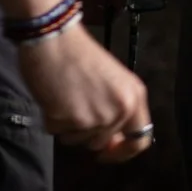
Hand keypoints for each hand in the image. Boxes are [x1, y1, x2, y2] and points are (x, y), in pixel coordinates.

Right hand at [15, 22, 153, 162]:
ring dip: (67, 124)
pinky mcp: (70, 119)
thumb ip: (116, 109)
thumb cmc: (78, 53)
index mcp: (134, 97)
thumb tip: (110, 143)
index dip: (123, 152)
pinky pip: (56, 131)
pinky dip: (51, 117)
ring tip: (64, 94)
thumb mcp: (112, 80)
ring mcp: (95, 116)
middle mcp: (119, 109)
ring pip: (77, 140)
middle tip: (74, 104)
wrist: (54, 37)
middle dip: (85, 130)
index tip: (108, 153)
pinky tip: (53, 94)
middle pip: (102, 142)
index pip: (140, 140)